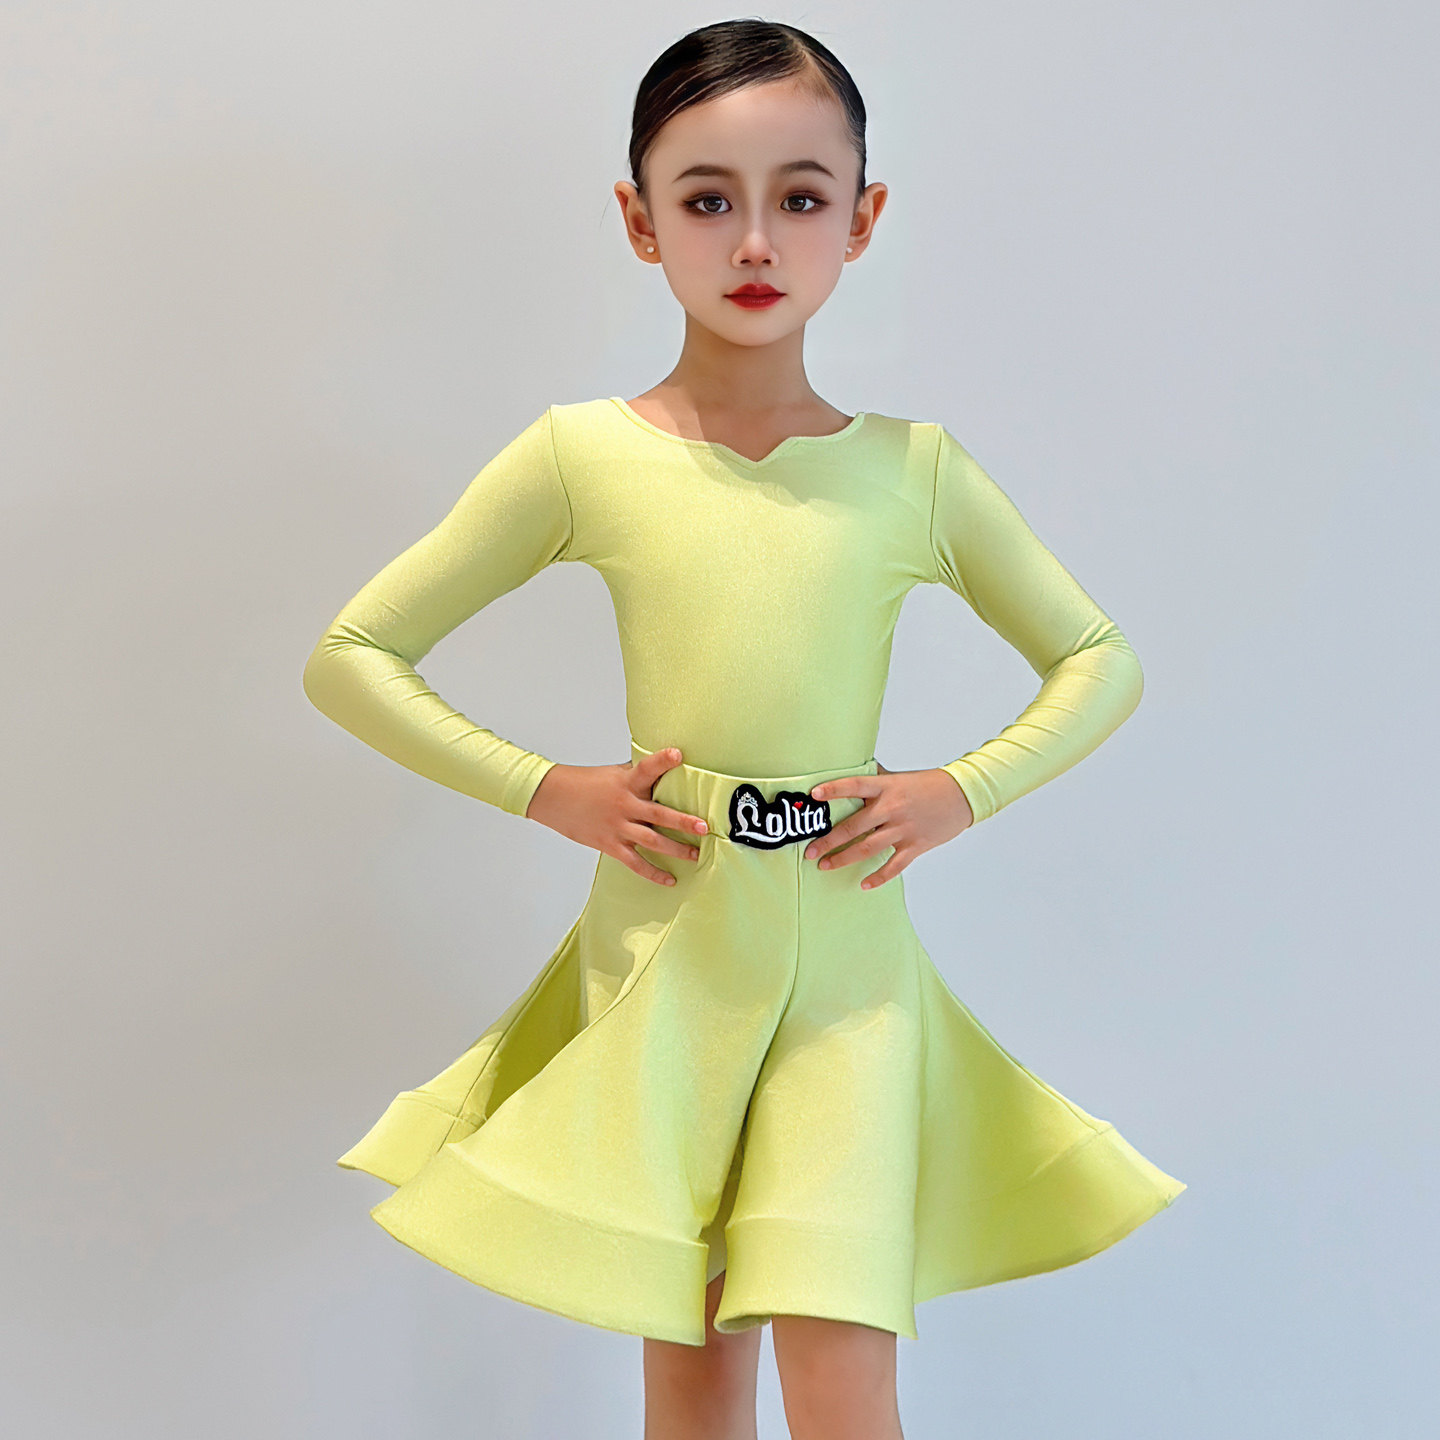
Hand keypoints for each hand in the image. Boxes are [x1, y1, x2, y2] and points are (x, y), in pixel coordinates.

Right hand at [524, 746, 709, 885]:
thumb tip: (664, 772)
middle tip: (704, 827)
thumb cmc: (585, 783)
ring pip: (652, 840)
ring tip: (697, 854)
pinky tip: (670, 879)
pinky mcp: (610, 844)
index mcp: (626, 782)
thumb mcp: (613, 774)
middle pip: (658, 814)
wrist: (553, 797)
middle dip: (683, 821)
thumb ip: (637, 777)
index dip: (662, 761)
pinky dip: (653, 873)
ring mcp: (618, 827)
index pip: (646, 768)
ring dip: (677, 849)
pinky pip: (635, 862)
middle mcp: (624, 805)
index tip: (678, 755)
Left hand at [803, 761, 973, 889]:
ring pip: (867, 848)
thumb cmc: (928, 785)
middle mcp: (891, 808)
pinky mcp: (915, 846)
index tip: (813, 795)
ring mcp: (903, 829)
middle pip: (854, 827)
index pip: (854, 786)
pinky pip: (894, 866)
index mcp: (886, 788)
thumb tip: (853, 768)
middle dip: (828, 840)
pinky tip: (864, 884)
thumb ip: (876, 778)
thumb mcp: (899, 777)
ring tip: (825, 865)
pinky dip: (878, 877)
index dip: (833, 790)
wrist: (962, 796)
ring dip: (843, 858)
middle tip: (810, 851)